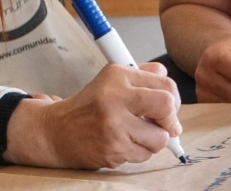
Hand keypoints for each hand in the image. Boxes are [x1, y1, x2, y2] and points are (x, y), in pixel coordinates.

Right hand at [4, 63, 181, 168]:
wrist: (57, 131)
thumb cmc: (89, 106)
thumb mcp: (112, 79)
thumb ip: (142, 76)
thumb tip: (167, 81)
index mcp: (117, 75)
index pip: (165, 85)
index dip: (173, 100)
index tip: (168, 109)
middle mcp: (114, 97)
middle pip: (166, 106)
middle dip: (171, 121)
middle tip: (165, 126)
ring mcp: (113, 126)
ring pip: (159, 138)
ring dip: (153, 140)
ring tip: (135, 135)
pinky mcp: (112, 150)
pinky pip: (144, 155)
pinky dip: (139, 152)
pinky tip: (123, 144)